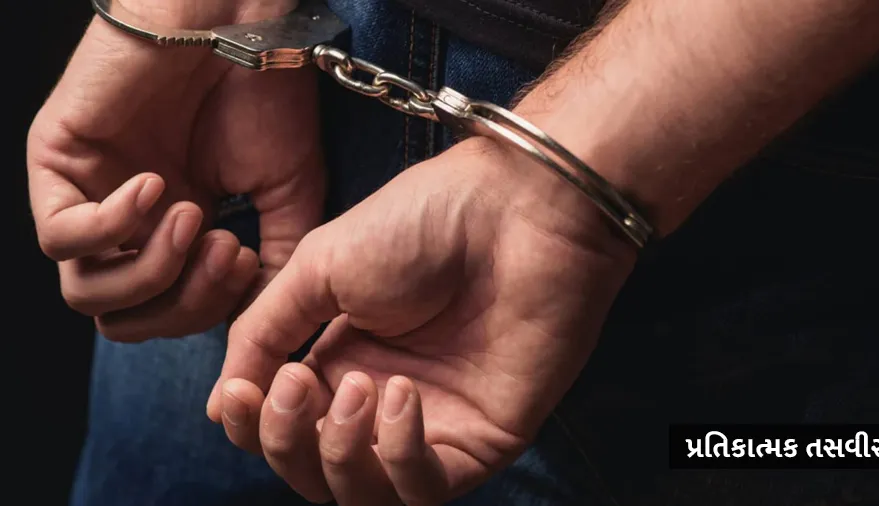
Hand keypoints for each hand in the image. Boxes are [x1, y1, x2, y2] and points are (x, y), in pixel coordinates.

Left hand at [26, 0, 323, 339]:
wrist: (241, 24)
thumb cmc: (264, 98)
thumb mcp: (287, 197)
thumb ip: (276, 263)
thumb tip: (260, 318)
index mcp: (174, 236)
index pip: (166, 316)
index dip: (207, 309)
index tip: (249, 260)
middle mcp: (126, 224)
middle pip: (122, 320)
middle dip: (182, 303)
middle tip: (227, 250)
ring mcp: (87, 194)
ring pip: (86, 293)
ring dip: (152, 270)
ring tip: (194, 215)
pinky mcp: (55, 161)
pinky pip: (60, 236)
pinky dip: (114, 226)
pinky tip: (157, 184)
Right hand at [207, 138, 637, 504]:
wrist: (515, 211)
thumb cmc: (421, 222)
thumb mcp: (319, 267)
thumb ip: (262, 334)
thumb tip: (220, 405)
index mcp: (339, 358)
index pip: (280, 424)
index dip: (251, 422)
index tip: (241, 392)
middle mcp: (380, 400)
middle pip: (311, 467)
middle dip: (285, 440)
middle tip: (292, 385)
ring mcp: (432, 424)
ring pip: (360, 493)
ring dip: (337, 451)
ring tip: (355, 386)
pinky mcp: (481, 441)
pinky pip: (424, 489)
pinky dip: (398, 455)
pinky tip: (400, 395)